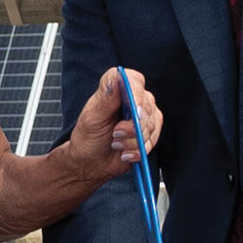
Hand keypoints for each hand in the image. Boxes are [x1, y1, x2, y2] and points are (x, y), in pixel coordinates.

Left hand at [67, 68, 161, 183]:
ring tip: (116, 144)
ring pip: (151, 125)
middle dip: (131, 126)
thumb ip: (106, 99)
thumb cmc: (89, 137)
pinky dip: (138, 150)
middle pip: (146, 106)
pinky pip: (153, 139)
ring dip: (132, 140)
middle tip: (115, 134)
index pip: (134, 80)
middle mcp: (134, 98)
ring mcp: (144, 114)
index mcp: (117, 88)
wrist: (92, 162)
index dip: (137, 95)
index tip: (134, 112)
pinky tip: (125, 152)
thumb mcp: (92, 118)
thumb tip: (116, 80)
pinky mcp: (151, 131)